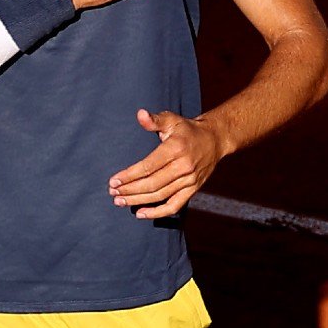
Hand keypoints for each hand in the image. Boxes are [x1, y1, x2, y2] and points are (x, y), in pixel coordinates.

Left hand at [109, 109, 225, 219]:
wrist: (215, 140)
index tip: (114, 181)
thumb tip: (140, 114)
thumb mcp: (172, 120)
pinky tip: (141, 213)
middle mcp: (184, 166)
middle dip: (130, 190)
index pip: (148, 166)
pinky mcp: (193, 189)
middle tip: (113, 193)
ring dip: (138, 201)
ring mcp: (190, 180)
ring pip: (160, 196)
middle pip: (152, 184)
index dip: (129, 176)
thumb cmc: (187, 129)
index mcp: (175, 149)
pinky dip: (157, 213)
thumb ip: (155, 120)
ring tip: (120, 201)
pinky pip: (174, 206)